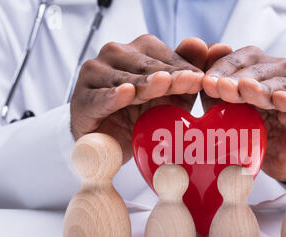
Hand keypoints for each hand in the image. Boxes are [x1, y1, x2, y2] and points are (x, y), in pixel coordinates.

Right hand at [70, 35, 207, 162]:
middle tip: (189, 82)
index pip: (163, 56)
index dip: (183, 68)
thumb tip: (202, 45)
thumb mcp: (171, 98)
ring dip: (146, 85)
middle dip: (169, 76)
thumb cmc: (142, 116)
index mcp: (137, 50)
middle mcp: (114, 55)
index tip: (200, 80)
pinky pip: (101, 97)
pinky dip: (114, 96)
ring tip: (164, 85)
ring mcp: (95, 74)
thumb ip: (185, 74)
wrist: (109, 143)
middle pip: (145, 66)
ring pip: (126, 79)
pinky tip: (126, 93)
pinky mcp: (82, 98)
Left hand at [202, 45, 285, 183]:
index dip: (221, 68)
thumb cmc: (253, 131)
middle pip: (256, 67)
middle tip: (221, 88)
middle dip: (236, 78)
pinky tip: (278, 100)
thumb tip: (199, 74)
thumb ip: (213, 93)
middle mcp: (278, 72)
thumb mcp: (226, 111)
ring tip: (245, 91)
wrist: (278, 159)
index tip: (205, 83)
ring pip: (277, 82)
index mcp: (257, 68)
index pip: (239, 58)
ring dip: (259, 87)